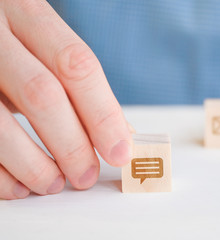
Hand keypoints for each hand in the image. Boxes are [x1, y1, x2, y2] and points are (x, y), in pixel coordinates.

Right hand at [0, 0, 131, 198]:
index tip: (120, 152)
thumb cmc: (13, 40)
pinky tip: (20, 184)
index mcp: (28, 14)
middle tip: (86, 176)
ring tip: (54, 184)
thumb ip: (79, 86)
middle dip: (71, 144)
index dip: (102, 114)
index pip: (76, 65)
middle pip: (42, 94)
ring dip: (33, 164)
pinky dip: (0, 173)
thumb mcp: (44, 47)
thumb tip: (121, 132)